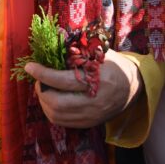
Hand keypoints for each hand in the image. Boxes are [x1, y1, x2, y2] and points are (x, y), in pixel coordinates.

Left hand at [25, 49, 142, 127]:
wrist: (134, 87)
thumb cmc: (114, 65)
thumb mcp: (100, 52)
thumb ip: (78, 48)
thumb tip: (53, 39)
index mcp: (98, 80)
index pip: (63, 80)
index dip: (43, 74)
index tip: (30, 66)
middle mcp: (95, 101)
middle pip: (57, 103)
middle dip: (41, 91)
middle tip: (38, 80)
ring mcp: (93, 116)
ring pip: (57, 116)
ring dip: (44, 102)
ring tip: (44, 89)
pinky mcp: (90, 124)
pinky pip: (63, 122)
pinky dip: (51, 111)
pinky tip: (51, 100)